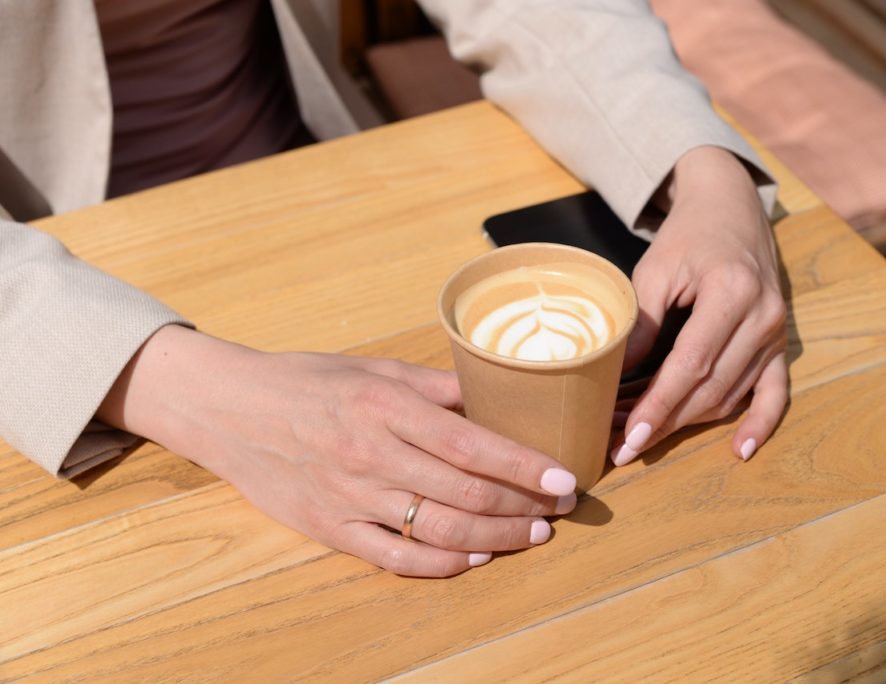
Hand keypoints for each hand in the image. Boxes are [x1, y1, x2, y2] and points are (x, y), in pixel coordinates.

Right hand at [98, 326, 577, 576]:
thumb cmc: (306, 380)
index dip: (525, 467)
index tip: (563, 479)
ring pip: (439, 529)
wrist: (228, 409)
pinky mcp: (331, 529)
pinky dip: (440, 562)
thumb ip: (436, 385)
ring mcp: (351, 497)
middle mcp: (372, 455)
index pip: (472, 445)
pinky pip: (394, 556)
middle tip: (557, 509)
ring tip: (531, 535)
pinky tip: (474, 557)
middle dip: (523, 506)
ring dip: (495, 537)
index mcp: (386, 407)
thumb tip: (494, 395)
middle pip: (465, 493)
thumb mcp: (374, 367)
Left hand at [612, 146, 788, 465]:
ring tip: (646, 438)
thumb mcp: (655, 269)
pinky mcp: (780, 342)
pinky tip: (740, 452)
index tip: (630, 437)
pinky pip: (775, 392)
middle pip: (711, 387)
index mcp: (732, 291)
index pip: (691, 364)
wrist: (730, 208)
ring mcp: (777, 332)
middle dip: (666, 422)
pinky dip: (760, 423)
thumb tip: (612, 378)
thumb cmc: (688, 237)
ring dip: (689, 423)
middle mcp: (763, 316)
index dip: (659, 405)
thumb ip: (641, 323)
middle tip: (625, 446)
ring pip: (733, 395)